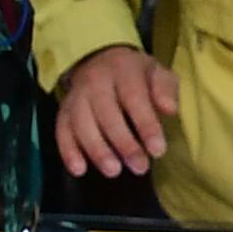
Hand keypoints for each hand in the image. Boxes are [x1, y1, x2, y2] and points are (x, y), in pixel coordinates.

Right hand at [55, 46, 177, 177]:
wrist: (98, 60)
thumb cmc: (135, 74)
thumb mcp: (157, 73)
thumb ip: (165, 89)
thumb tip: (170, 109)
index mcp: (123, 69)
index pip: (134, 97)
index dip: (146, 125)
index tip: (158, 150)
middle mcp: (96, 82)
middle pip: (107, 114)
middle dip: (124, 144)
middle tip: (140, 167)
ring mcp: (76, 97)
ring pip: (82, 125)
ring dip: (97, 151)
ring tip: (113, 171)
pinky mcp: (64, 112)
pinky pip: (62, 131)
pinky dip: (68, 152)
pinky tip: (79, 170)